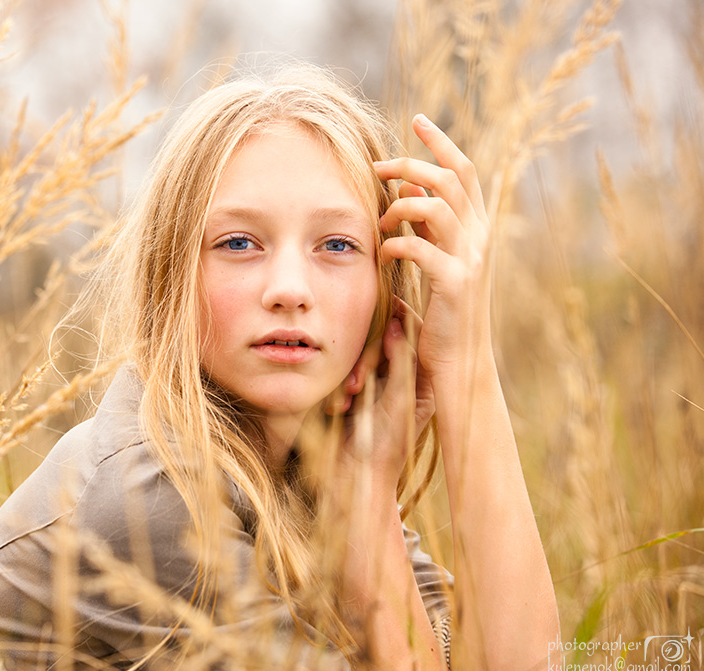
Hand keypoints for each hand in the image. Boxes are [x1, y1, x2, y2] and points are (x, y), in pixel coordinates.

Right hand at [333, 296, 434, 487]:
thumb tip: (398, 326)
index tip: (388, 303)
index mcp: (423, 383)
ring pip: (363, 357)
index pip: (417, 340)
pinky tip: (339, 408)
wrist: (353, 479)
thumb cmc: (383, 446)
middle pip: (386, 344)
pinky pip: (345, 373)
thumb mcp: (398, 401)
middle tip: (359, 382)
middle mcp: (402, 382)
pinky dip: (341, 388)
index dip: (404, 319)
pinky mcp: (355, 395)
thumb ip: (401, 361)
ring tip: (349, 399)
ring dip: (353, 374)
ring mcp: (377, 388)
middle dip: (369, 358)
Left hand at [374, 114, 492, 381]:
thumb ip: (427, 224)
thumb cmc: (442, 314)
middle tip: (378, 164)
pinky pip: (420, 248)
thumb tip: (409, 184)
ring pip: (437, 205)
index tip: (417, 119)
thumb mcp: (435, 259)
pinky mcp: (455, 284)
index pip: (464, 171)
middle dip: (411, 162)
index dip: (442, 142)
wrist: (461, 364)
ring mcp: (470, 260)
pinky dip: (397, 243)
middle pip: (449, 178)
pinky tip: (384, 251)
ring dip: (401, 204)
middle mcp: (480, 238)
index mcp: (476, 228)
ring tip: (381, 219)